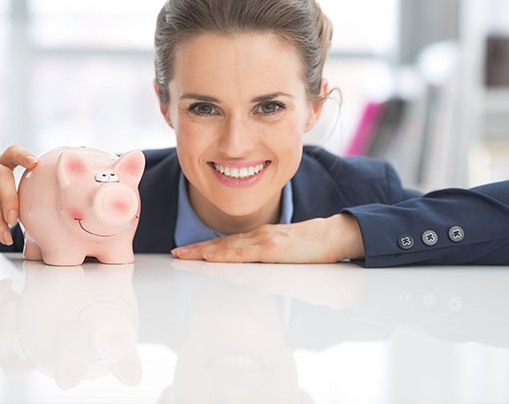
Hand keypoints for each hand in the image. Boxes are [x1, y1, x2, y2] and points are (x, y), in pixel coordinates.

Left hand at [171, 213, 364, 262]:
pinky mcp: (273, 248)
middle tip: (174, 254)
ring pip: (227, 247)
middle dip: (195, 250)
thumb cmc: (311, 247)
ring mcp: (264, 241)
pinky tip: (211, 257)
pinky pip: (244, 253)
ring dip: (203, 251)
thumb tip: (250, 272)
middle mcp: (257, 237)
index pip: (225, 244)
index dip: (204, 248)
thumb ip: (266, 259)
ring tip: (184, 256)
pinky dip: (225, 255)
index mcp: (258, 239)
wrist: (333, 236)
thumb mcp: (283, 254)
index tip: (185, 252)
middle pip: (220, 244)